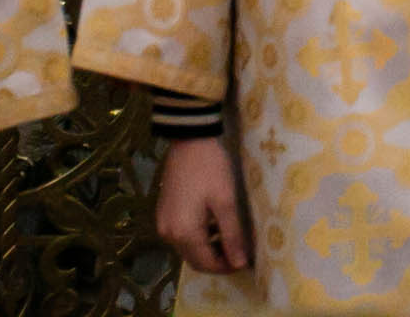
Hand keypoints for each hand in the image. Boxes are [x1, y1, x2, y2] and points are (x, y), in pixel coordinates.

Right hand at [155, 138, 250, 275]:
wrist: (189, 142)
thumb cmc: (211, 170)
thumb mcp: (226, 202)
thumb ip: (232, 235)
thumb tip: (240, 264)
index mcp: (184, 233)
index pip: (206, 263)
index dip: (226, 266)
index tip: (246, 262)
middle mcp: (168, 234)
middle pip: (194, 259)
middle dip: (217, 261)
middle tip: (240, 253)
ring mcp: (163, 224)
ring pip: (187, 249)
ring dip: (208, 250)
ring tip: (231, 239)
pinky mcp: (163, 214)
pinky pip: (181, 236)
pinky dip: (198, 238)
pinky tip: (215, 226)